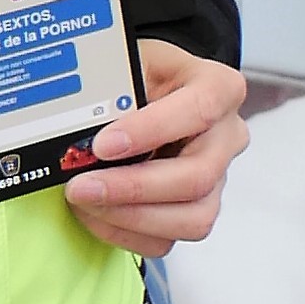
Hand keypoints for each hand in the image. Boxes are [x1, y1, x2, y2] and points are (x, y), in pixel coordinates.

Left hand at [63, 39, 249, 253]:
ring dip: (130, 217)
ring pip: (191, 218)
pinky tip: (97, 213)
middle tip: (82, 185)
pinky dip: (125, 233)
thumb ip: (112, 89)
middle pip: (197, 175)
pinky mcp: (196, 211)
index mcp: (219, 88)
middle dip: (132, 187)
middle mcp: (227, 136)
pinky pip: (167, 239)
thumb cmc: (143, 79)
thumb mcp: (128, 64)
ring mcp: (216, 179)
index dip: (153, 130)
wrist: (149, 97)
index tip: (104, 144)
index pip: (202, 108)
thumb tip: (77, 125)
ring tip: (86, 201)